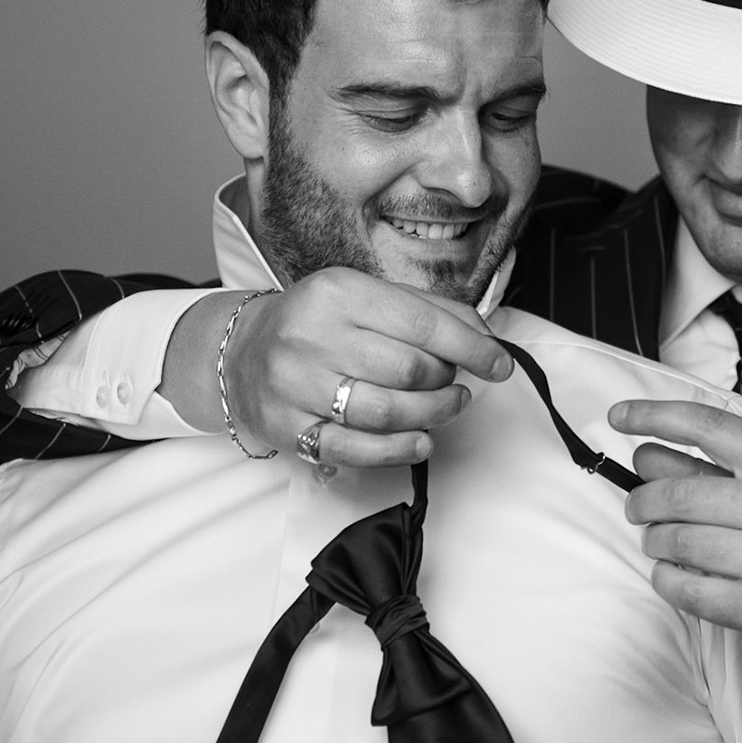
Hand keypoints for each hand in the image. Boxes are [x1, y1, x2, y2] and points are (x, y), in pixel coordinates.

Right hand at [165, 268, 512, 465]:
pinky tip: (420, 441)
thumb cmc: (318, 323)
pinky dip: (398, 450)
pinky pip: (356, 450)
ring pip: (387, 413)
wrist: (242, 353)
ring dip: (432, 416)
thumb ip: (425, 311)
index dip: (472, 347)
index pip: (422, 324)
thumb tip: (483, 336)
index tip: (499, 364)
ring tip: (445, 408)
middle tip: (455, 383)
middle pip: (409, 371)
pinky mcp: (289, 427)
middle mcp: (312, 335)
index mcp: (339, 292)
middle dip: (446, 382)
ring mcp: (297, 385)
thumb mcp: (365, 297)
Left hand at [610, 399, 741, 699]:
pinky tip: (675, 578)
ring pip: (676, 541)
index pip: (709, 427)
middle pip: (677, 493)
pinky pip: (686, 589)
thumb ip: (725, 475)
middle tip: (639, 510)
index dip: (655, 416)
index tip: (620, 416)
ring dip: (656, 544)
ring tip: (663, 546)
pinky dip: (668, 582)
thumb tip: (649, 454)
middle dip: (643, 502)